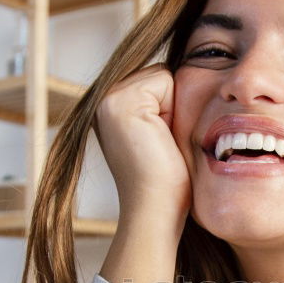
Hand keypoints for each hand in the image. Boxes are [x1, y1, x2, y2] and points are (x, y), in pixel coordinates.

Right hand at [94, 63, 191, 225]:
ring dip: (173, 108)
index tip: (160, 142)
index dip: (171, 108)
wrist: (154, 208)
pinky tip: (160, 137)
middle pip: (160, 73)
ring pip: (163, 75)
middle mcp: (102, 98)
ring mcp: (107, 98)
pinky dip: (173, 109)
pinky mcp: (120, 101)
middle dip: (172, 105)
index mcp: (110, 105)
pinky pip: (166, 80)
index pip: (156, 79)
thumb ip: (159, 104)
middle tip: (161, 143)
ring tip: (160, 141)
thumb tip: (180, 76)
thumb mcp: (160, 133)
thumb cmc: (165, 181)